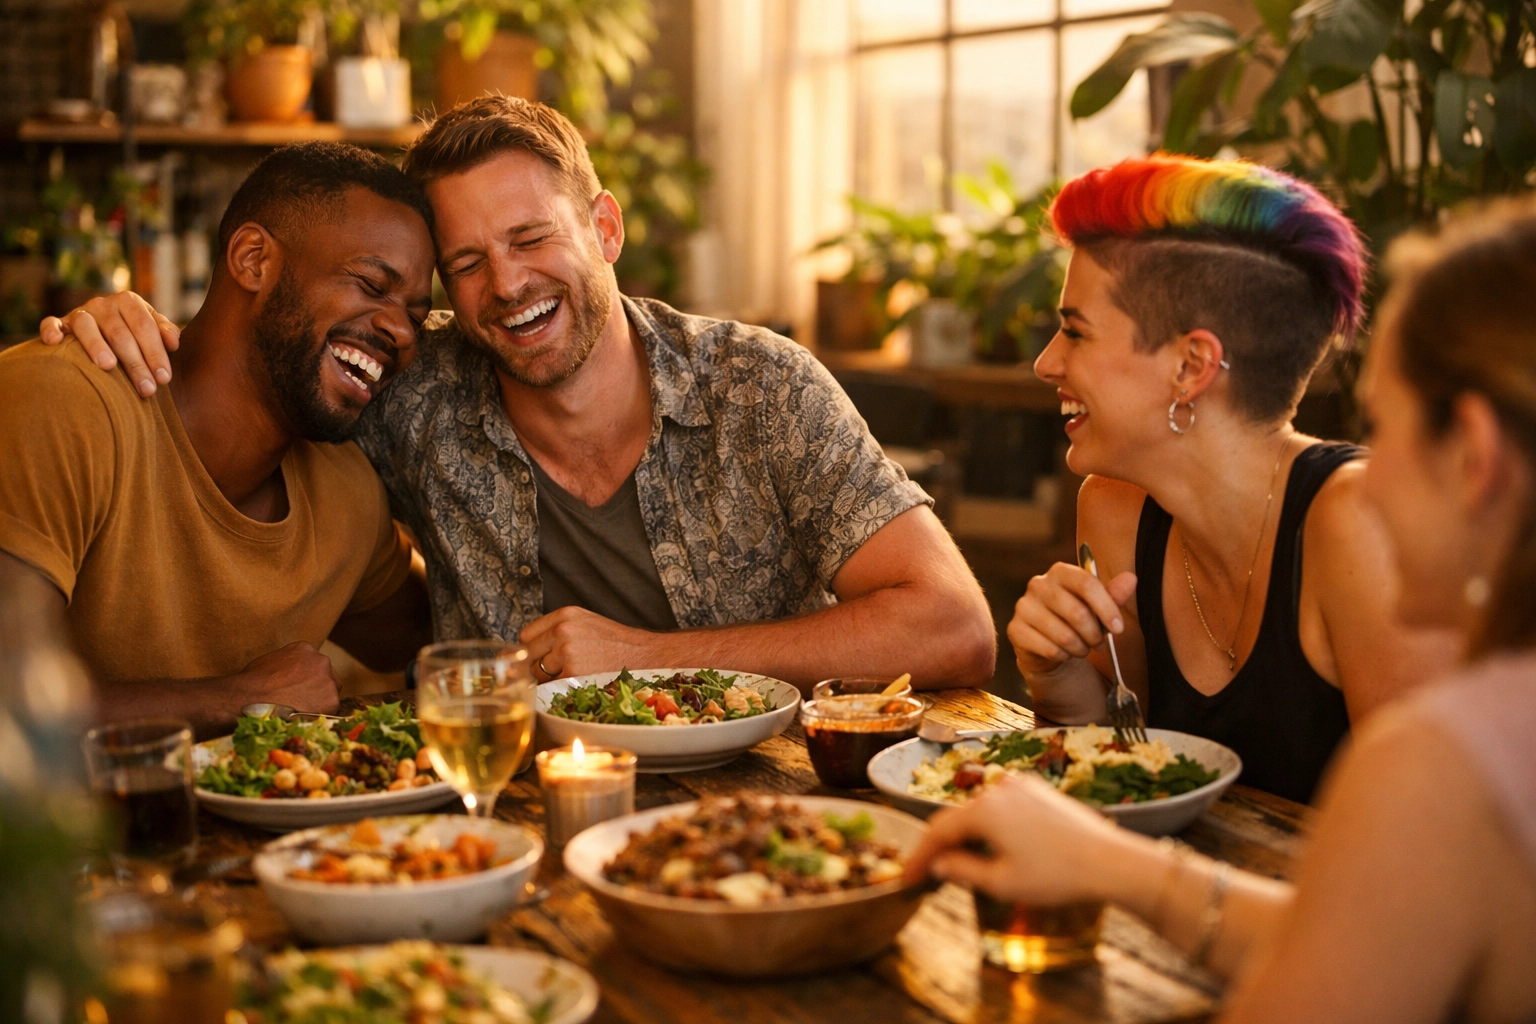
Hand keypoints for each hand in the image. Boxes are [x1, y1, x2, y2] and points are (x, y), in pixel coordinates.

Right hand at [39, 291, 179, 397]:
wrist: (104, 330)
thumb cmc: (136, 335)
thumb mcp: (152, 330)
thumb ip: (165, 332)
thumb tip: (174, 342)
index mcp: (129, 302)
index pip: (145, 328)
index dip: (156, 353)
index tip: (164, 378)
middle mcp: (103, 304)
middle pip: (120, 333)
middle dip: (135, 362)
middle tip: (147, 389)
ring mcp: (80, 313)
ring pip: (87, 327)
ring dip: (97, 345)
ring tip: (108, 366)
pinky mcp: (60, 323)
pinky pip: (51, 323)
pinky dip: (51, 330)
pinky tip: (54, 342)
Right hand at [234, 642, 341, 713]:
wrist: (250, 698)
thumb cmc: (252, 682)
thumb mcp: (269, 661)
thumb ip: (286, 664)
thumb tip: (287, 675)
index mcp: (305, 649)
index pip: (314, 664)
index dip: (307, 679)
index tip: (300, 689)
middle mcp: (321, 661)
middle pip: (327, 677)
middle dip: (318, 689)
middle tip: (304, 702)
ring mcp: (328, 680)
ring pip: (330, 694)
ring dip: (319, 703)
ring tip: (301, 713)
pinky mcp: (332, 700)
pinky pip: (330, 710)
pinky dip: (319, 716)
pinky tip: (304, 719)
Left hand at [519, 606, 664, 680]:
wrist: (645, 656)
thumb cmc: (617, 644)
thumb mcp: (586, 623)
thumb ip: (558, 630)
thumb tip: (529, 648)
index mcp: (565, 615)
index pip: (527, 635)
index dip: (532, 650)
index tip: (538, 658)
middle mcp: (563, 630)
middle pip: (528, 654)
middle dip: (537, 666)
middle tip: (556, 671)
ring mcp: (566, 651)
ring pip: (537, 673)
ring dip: (548, 680)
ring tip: (570, 677)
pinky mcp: (572, 672)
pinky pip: (551, 686)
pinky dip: (559, 689)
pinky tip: (576, 684)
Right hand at [902, 774, 1129, 902]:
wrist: (1110, 860)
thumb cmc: (1057, 875)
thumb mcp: (1002, 883)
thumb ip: (961, 871)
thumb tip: (937, 865)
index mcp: (983, 810)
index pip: (936, 832)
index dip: (918, 858)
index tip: (907, 879)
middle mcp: (998, 789)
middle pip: (956, 818)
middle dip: (940, 846)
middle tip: (927, 873)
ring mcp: (1020, 786)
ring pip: (979, 811)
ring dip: (966, 836)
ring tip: (960, 863)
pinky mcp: (1038, 791)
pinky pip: (1002, 807)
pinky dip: (990, 826)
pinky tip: (993, 847)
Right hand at [1008, 562, 1136, 676]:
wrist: (1048, 644)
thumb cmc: (1076, 621)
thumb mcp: (1099, 608)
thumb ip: (1114, 594)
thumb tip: (1131, 578)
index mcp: (1060, 572)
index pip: (1086, 583)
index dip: (1106, 607)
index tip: (1119, 628)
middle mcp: (1038, 584)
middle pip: (1077, 612)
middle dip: (1094, 634)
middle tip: (1099, 642)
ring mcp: (1023, 606)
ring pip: (1064, 635)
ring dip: (1080, 648)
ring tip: (1082, 648)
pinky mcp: (1015, 630)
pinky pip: (1049, 649)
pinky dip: (1063, 656)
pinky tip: (1064, 653)